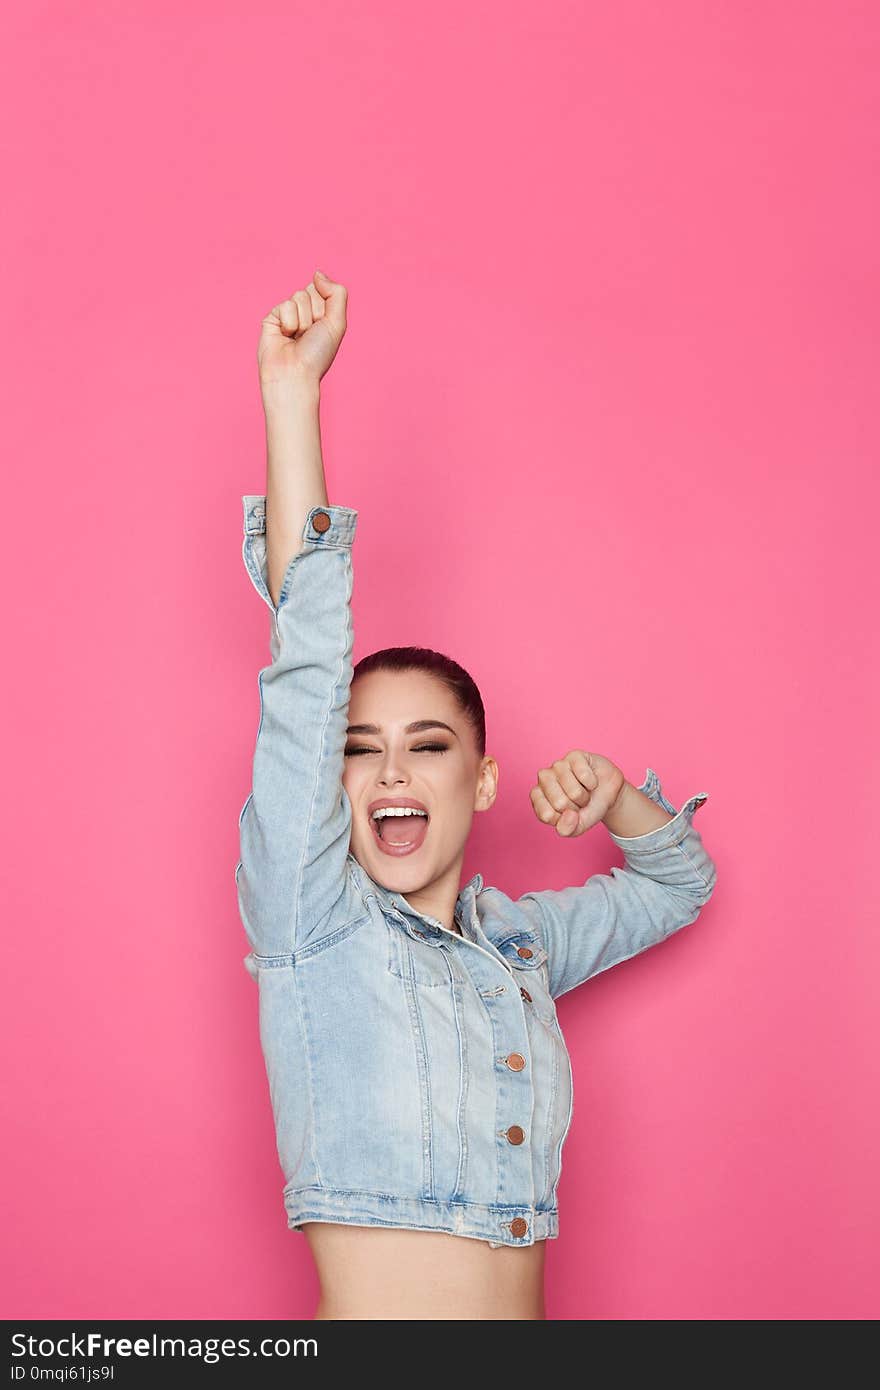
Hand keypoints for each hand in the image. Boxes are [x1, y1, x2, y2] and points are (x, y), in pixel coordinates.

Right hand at [257, 270, 347, 391]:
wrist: (294, 374)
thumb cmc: (317, 354)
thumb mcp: (337, 323)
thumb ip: (336, 293)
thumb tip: (317, 273)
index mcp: (321, 313)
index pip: (323, 289)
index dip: (325, 308)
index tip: (322, 328)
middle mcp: (304, 312)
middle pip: (310, 290)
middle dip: (314, 313)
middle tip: (310, 335)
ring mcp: (287, 314)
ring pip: (297, 296)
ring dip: (302, 320)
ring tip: (297, 338)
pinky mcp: (271, 318)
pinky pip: (284, 305)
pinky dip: (289, 322)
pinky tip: (285, 337)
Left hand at [529, 750, 626, 837]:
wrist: (608, 794)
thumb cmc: (587, 809)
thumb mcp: (578, 826)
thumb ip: (568, 829)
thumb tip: (568, 816)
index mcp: (538, 797)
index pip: (546, 814)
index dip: (564, 819)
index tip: (569, 814)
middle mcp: (544, 779)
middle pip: (560, 803)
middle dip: (576, 807)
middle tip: (579, 802)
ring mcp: (558, 765)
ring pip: (574, 791)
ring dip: (585, 796)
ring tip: (585, 791)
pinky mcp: (574, 756)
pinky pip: (584, 775)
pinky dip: (592, 783)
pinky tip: (591, 780)